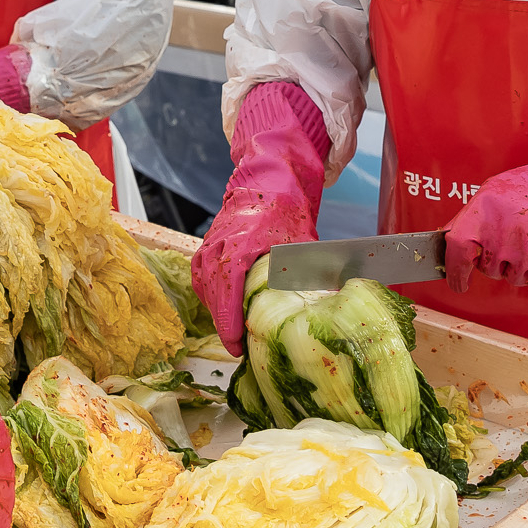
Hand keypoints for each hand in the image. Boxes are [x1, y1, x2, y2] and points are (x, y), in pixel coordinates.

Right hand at [193, 186, 316, 355]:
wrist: (267, 181)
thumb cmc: (284, 209)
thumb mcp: (301, 243)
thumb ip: (307, 273)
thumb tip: (325, 301)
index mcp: (237, 248)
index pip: (225, 294)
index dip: (229, 326)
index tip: (237, 347)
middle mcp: (217, 248)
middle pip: (213, 297)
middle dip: (225, 324)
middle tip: (240, 346)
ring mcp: (208, 246)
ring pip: (205, 289)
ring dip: (218, 311)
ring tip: (234, 330)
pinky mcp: (206, 247)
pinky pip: (202, 278)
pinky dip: (212, 295)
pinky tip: (224, 306)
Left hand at [441, 159, 527, 292]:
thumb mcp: (490, 194)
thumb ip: (467, 220)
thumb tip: (446, 243)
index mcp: (483, 214)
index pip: (458, 251)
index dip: (455, 272)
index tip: (458, 283)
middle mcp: (505, 236)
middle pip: (489, 269)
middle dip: (498, 258)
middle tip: (516, 234)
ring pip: (514, 278)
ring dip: (521, 265)